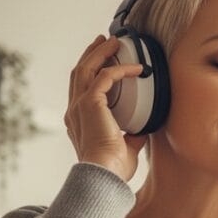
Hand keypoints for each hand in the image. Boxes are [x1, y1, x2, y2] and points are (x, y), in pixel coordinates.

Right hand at [64, 34, 148, 182]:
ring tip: (113, 42)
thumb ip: (132, 136)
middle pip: (80, 73)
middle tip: (105, 42)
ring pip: (86, 69)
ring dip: (100, 53)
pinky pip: (105, 77)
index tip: (103, 61)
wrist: (104, 175)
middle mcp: (74, 110)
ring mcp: (79, 106)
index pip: (81, 89)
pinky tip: (136, 68)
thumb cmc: (113, 170)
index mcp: (78, 120)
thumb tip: (144, 129)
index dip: (91, 71)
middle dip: (92, 54)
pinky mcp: (90, 104)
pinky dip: (120, 69)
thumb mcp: (125, 148)